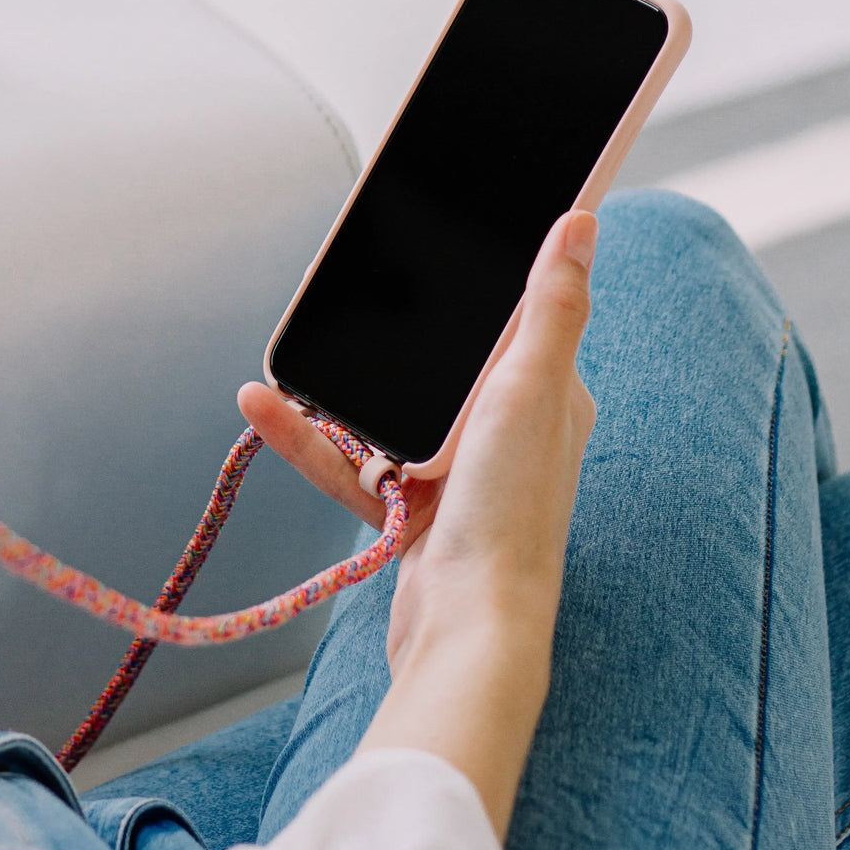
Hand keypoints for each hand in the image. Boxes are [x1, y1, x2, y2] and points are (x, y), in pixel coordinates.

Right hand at [240, 210, 598, 836]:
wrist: (469, 628)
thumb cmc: (511, 509)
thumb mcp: (530, 390)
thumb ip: (551, 306)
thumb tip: (582, 221)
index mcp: (544, 394)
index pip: (508, 317)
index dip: (472, 276)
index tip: (432, 236)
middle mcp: (503, 429)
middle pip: (437, 361)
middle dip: (389, 334)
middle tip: (340, 290)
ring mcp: (455, 470)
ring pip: (385, 410)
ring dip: (331, 390)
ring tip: (281, 364)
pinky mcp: (412, 508)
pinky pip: (353, 460)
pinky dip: (312, 440)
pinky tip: (266, 410)